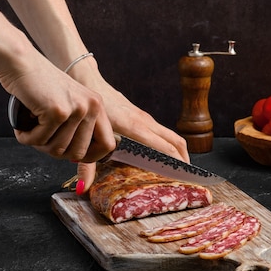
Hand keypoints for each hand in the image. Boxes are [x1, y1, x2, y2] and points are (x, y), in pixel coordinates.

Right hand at [1, 52, 116, 163]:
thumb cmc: (39, 85)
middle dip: (56, 152)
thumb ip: (79, 127)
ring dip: (39, 145)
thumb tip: (81, 159)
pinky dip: (27, 137)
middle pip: (79, 153)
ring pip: (58, 150)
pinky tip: (23, 126)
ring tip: (31, 129)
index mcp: (97, 105)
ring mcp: (76, 109)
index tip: (75, 158)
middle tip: (41, 140)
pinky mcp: (57, 111)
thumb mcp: (69, 104)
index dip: (92, 157)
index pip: (108, 144)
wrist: (21, 64)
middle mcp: (91, 106)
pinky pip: (40, 141)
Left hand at [69, 60, 189, 192]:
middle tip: (187, 178)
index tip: (184, 178)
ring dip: (178, 151)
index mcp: (135, 129)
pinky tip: (162, 156)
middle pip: (176, 141)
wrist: (88, 81)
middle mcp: (145, 122)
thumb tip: (83, 188)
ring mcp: (145, 118)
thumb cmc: (89, 111)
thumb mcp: (87, 141)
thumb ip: (86, 166)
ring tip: (179, 169)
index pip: (165, 148)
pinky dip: (169, 144)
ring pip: (171, 135)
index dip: (176, 163)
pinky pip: (162, 132)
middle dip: (184, 159)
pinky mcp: (142, 116)